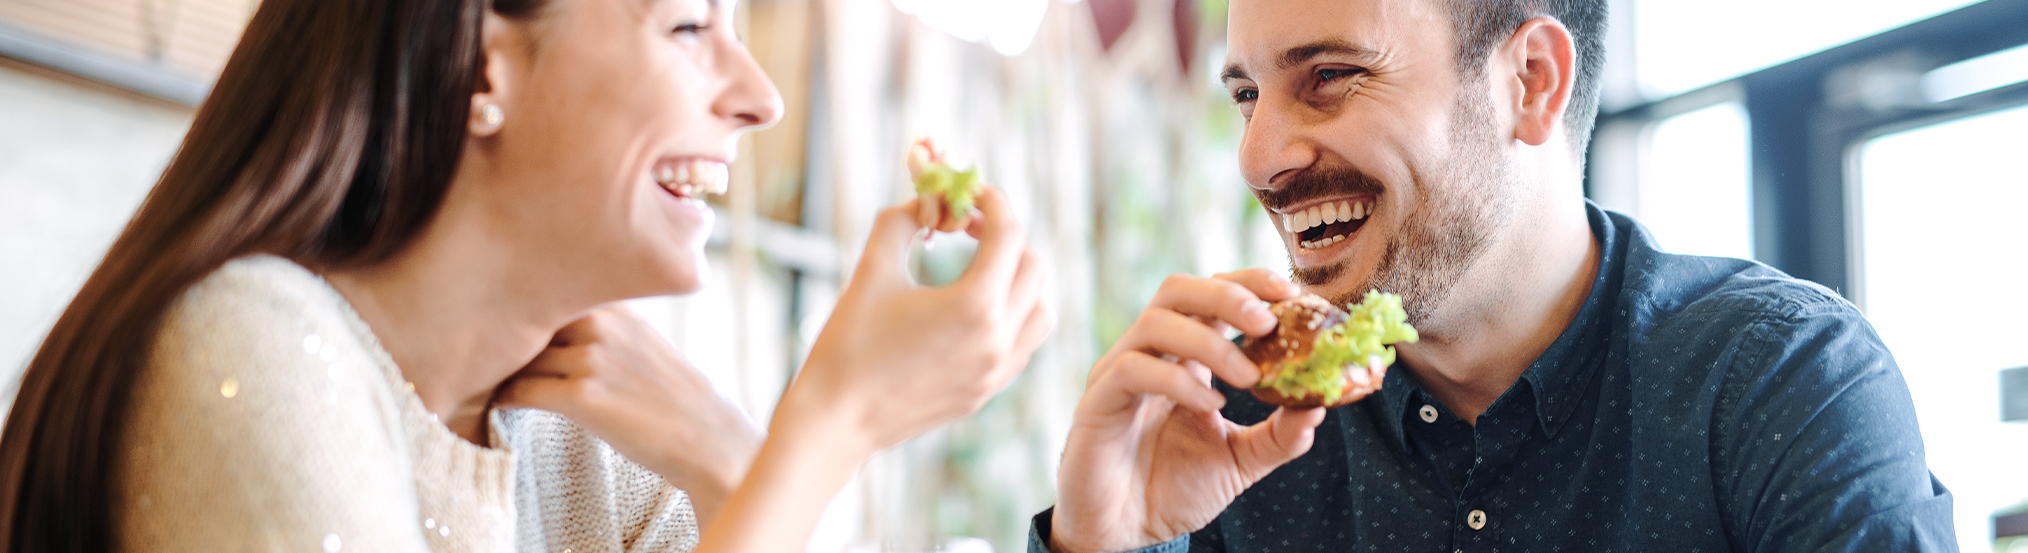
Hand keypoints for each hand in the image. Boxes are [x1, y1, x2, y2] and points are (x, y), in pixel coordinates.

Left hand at [496, 304, 763, 523]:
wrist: (709, 438)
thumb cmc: (675, 396)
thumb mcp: (646, 341)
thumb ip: (607, 324)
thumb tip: (559, 321)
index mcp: (618, 306)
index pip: (551, 287)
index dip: (521, 301)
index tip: (495, 312)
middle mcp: (603, 324)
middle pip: (527, 316)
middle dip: (501, 332)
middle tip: (475, 347)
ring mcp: (592, 359)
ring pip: (520, 355)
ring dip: (498, 368)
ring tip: (482, 378)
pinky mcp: (583, 398)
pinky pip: (521, 390)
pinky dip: (503, 398)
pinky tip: (499, 405)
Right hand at [687, 187, 1051, 552]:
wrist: (836, 421)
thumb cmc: (848, 344)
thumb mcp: (872, 270)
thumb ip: (901, 222)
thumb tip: (925, 201)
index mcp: (975, 306)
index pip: (1009, 235)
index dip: (993, 202)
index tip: (972, 192)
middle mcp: (998, 340)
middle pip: (1033, 268)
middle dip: (1007, 237)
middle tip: (970, 226)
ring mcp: (997, 371)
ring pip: (1041, 310)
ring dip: (1021, 278)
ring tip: (983, 266)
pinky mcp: (987, 391)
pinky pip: (1024, 344)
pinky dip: (1014, 315)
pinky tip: (976, 307)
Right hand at [1050, 270, 1335, 552]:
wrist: (1128, 534)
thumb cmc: (1175, 490)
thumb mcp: (1240, 461)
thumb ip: (1278, 436)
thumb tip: (1320, 407)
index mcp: (1183, 357)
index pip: (1211, 296)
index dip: (1249, 284)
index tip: (1292, 294)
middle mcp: (1148, 354)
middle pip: (1179, 291)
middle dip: (1228, 296)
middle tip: (1269, 323)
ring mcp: (1118, 373)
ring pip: (1156, 322)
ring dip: (1210, 342)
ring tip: (1248, 377)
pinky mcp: (1097, 402)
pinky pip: (1133, 370)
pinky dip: (1178, 382)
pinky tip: (1210, 406)